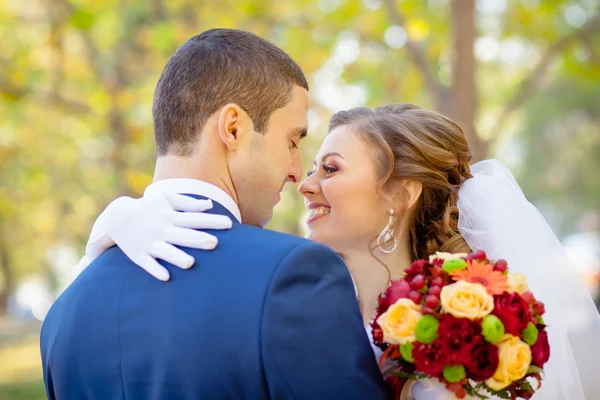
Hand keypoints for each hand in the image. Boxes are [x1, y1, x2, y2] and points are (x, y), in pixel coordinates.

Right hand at [85, 193, 232, 280]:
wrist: (115, 218)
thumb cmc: (147, 207)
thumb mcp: (166, 199)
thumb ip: (188, 202)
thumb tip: (209, 204)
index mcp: (170, 216)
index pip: (194, 218)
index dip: (211, 221)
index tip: (229, 224)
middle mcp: (161, 230)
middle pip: (182, 235)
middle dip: (197, 239)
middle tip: (214, 243)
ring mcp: (149, 243)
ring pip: (165, 251)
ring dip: (176, 257)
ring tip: (190, 263)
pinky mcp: (138, 255)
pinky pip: (147, 264)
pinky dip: (155, 270)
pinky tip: (165, 277)